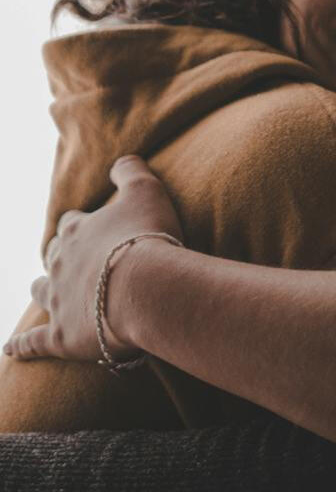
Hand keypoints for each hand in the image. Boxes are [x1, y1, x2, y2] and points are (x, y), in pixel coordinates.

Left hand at [3, 155, 182, 361]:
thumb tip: (120, 162)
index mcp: (76, 229)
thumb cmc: (147, 235)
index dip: (82, 224)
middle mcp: (59, 262)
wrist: (146, 287)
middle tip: (72, 259)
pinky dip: (21, 346)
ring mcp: (57, 300)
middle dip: (59, 255)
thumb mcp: (146, 190)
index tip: (93, 227)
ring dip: (42, 290)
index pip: (71, 221)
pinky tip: (9, 349)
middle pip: (51, 254)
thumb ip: (130, 171)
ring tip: (44, 291)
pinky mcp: (59, 336)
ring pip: (40, 292)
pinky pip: (32, 342)